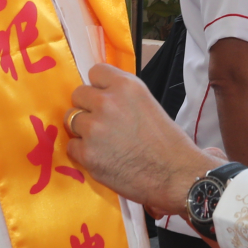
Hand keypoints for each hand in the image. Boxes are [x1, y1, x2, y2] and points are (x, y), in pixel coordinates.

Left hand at [68, 64, 214, 215]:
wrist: (175, 175)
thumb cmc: (168, 142)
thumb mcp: (148, 104)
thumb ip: (123, 97)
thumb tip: (101, 96)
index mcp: (126, 86)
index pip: (95, 72)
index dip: (99, 86)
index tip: (105, 98)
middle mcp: (106, 102)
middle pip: (78, 95)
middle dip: (88, 107)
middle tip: (103, 123)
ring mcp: (94, 128)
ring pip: (72, 120)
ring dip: (84, 130)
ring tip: (104, 142)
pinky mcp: (87, 153)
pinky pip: (72, 146)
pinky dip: (83, 152)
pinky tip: (103, 158)